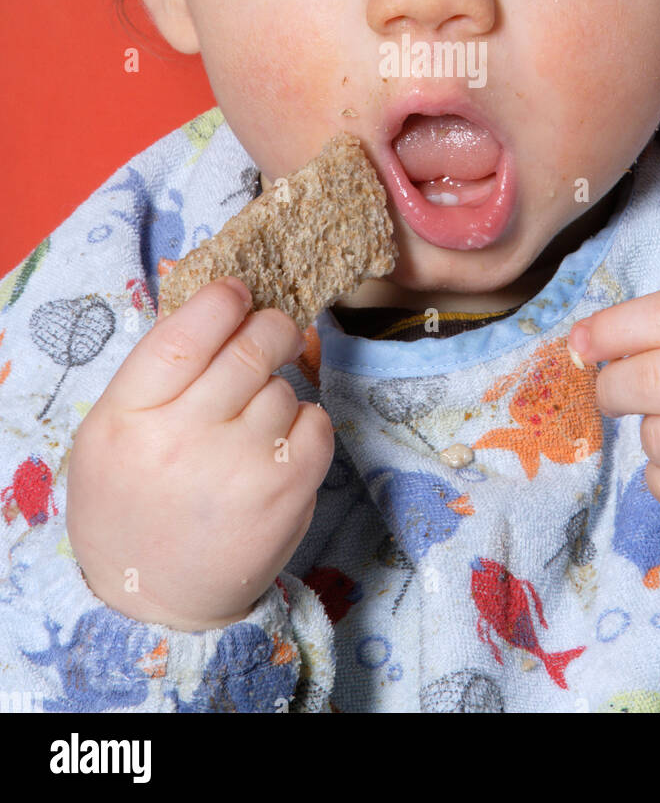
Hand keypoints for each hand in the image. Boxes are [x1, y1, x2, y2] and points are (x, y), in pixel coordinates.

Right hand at [66, 278, 333, 629]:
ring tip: (252, 420)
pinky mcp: (286, 493)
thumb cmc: (134, 495)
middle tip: (273, 329)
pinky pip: (316, 421)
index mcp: (127, 417)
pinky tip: (277, 445)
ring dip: (277, 388)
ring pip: (284, 386)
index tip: (237, 291)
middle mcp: (181, 441)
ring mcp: (238, 469)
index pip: (184, 336)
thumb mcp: (114, 427)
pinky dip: (305, 423)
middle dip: (269, 327)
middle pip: (247, 350)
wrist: (150, 596)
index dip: (220, 301)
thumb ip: (158, 367)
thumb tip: (221, 299)